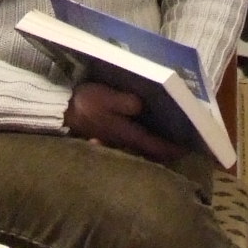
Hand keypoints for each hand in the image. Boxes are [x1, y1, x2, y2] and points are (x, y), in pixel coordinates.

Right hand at [63, 82, 184, 163]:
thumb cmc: (84, 103)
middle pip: (148, 147)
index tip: (187, 150)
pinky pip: (129, 139)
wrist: (59, 111)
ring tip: (167, 138)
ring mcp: (114, 139)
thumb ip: (126, 102)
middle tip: (182, 144)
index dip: (171, 148)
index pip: (154, 144)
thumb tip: (144, 106)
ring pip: (139, 145)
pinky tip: (143, 131)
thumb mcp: (106, 97)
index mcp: (126, 132)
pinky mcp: (106, 134)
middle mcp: (123, 140)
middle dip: (164, 147)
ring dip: (153, 143)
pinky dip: (140, 138)